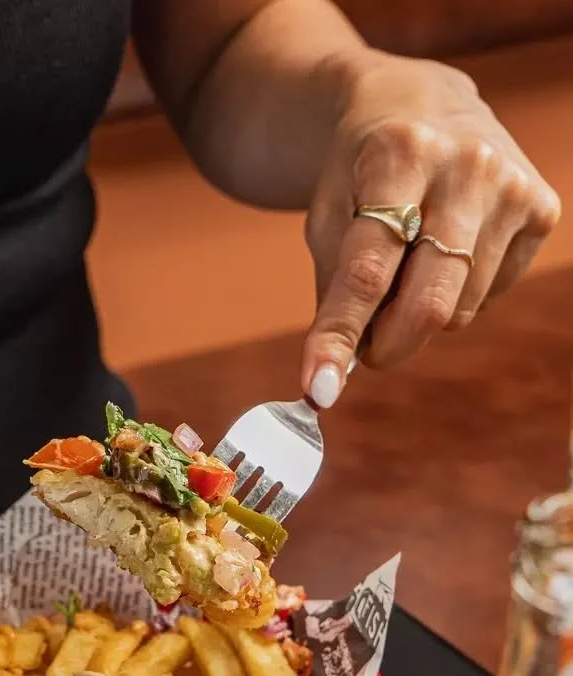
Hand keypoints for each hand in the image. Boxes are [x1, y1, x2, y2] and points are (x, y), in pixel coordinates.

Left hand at [301, 54, 560, 406]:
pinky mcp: (542, 209)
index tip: (318, 387)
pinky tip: (446, 254)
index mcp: (400, 154)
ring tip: (406, 272)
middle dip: (389, 345)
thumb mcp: (328, 214)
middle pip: (429, 300)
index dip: (339, 335)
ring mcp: (513, 186)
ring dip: (419, 316)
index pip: (367, 270)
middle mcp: (467, 165)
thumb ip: (333, 289)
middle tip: (367, 350)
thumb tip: (333, 373)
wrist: (422, 104)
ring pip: (459, 309)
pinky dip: (457, 296)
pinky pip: (488, 297)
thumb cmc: (363, 171)